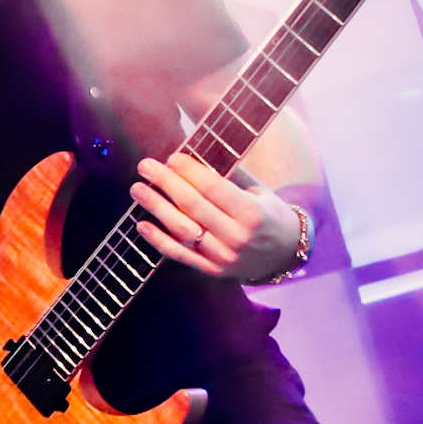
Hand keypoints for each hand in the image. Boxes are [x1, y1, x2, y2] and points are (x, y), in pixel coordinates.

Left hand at [131, 155, 301, 282]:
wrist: (285, 253)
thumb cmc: (268, 213)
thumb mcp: (259, 191)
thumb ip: (230, 175)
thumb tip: (195, 153)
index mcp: (252, 212)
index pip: (213, 188)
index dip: (189, 171)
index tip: (171, 158)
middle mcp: (237, 236)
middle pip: (193, 206)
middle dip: (166, 183)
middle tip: (145, 166)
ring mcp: (223, 256)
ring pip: (183, 230)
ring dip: (156, 208)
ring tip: (138, 189)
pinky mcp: (212, 270)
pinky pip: (180, 255)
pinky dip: (158, 240)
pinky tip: (141, 225)